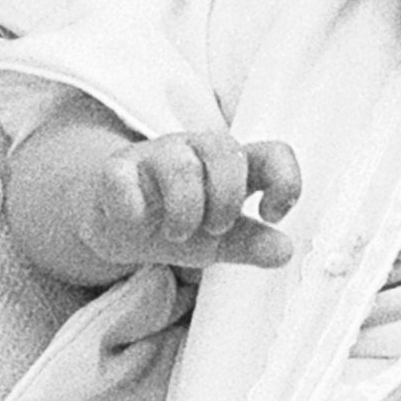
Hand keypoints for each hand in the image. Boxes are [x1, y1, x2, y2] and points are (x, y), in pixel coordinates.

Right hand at [74, 129, 301, 271]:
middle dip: (225, 200)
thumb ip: (250, 243)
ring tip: (177, 233)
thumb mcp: (219, 240)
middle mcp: (196, 152)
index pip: (272, 153)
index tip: (271, 214)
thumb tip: (284, 250)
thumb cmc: (175, 222)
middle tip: (213, 228)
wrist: (116, 223)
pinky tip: (136, 220)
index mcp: (230, 167)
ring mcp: (155, 156)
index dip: (283, 180)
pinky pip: (123, 176)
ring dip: (184, 209)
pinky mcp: (117, 169)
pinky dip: (132, 206)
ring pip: (180, 164)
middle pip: (225, 150)